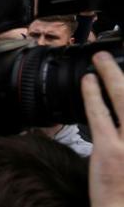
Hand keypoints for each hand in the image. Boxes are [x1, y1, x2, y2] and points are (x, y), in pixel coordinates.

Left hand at [81, 51, 123, 206]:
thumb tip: (120, 122)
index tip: (123, 75)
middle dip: (122, 72)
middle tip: (110, 56)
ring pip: (123, 98)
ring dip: (110, 74)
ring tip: (101, 60)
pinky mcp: (110, 149)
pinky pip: (99, 115)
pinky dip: (92, 95)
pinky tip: (87, 82)